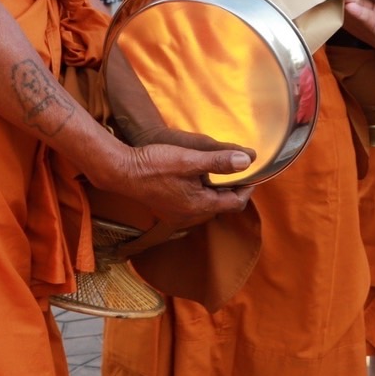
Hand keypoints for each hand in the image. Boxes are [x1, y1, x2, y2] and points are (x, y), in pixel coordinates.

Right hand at [104, 137, 254, 228]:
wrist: (122, 171)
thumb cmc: (155, 164)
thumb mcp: (190, 159)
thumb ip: (220, 161)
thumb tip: (247, 161)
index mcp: (200, 206)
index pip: (236, 202)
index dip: (247, 187)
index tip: (252, 173)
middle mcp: (191, 216)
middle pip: (222, 204)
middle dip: (232, 188)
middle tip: (238, 170)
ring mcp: (178, 215)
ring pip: (208, 204)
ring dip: (216, 190)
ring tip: (219, 171)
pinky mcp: (169, 209)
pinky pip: (194, 203)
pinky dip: (202, 191)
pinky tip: (197, 177)